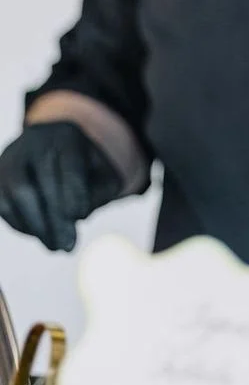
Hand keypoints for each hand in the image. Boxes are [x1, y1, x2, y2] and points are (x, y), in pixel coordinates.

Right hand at [0, 122, 122, 251]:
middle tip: (68, 246)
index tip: (80, 216)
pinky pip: (3, 204)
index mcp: (66, 137)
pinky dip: (21, 224)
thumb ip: (101, 191)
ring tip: (56, 247)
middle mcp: (33, 144)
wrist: (52, 147)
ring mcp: (10, 160)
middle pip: (40, 182)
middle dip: (55, 218)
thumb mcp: (103, 172)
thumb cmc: (83, 165)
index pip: (69, 164)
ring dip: (36, 226)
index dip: (73, 192)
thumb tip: (78, 215)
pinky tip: (41, 235)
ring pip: (16, 194)